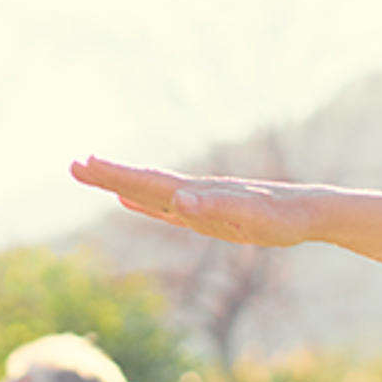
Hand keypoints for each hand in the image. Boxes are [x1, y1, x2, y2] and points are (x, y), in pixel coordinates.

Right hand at [70, 157, 313, 247]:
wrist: (308, 212)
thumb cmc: (283, 218)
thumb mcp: (251, 217)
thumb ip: (214, 207)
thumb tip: (177, 199)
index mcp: (198, 193)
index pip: (148, 182)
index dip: (116, 174)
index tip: (84, 163)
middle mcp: (194, 193)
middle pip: (143, 182)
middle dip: (108, 175)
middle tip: (73, 165)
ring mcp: (199, 201)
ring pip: (150, 192)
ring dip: (120, 184)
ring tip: (93, 176)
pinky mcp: (207, 213)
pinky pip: (168, 206)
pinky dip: (145, 202)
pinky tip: (131, 201)